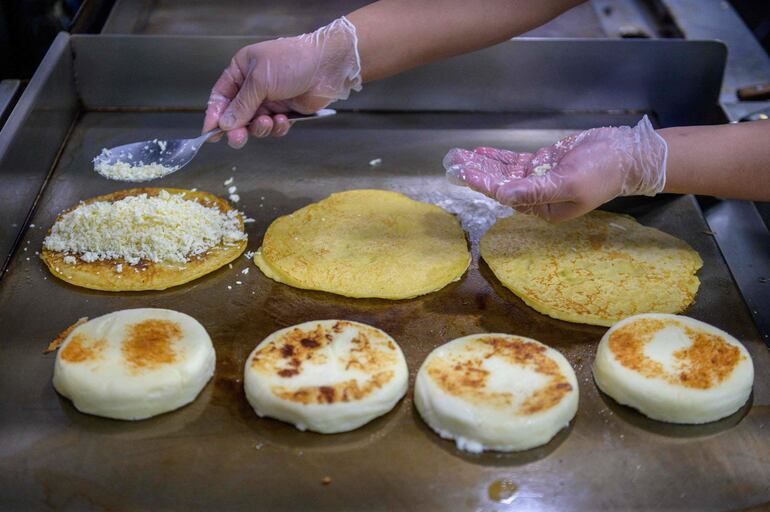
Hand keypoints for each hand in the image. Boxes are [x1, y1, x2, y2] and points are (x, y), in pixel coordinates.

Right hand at [203, 17, 361, 147]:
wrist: (327, 66)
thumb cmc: (292, 62)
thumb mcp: (260, 81)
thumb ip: (241, 105)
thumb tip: (224, 124)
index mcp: (241, 70)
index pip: (221, 96)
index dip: (214, 115)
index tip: (210, 132)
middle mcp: (253, 86)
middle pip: (236, 115)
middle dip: (237, 128)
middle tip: (238, 138)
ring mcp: (270, 99)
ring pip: (255, 124)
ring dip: (259, 128)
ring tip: (268, 122)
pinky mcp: (286, 111)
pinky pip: (274, 127)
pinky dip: (277, 127)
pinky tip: (283, 120)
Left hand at [444, 116, 667, 221]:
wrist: (627, 154)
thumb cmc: (601, 172)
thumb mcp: (568, 183)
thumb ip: (535, 191)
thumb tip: (503, 195)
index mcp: (544, 209)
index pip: (507, 196)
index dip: (484, 183)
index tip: (465, 172)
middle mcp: (539, 197)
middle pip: (501, 184)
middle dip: (478, 173)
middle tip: (453, 162)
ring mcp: (540, 179)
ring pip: (506, 172)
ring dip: (484, 164)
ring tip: (460, 156)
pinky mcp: (544, 164)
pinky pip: (516, 163)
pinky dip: (498, 158)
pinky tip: (481, 152)